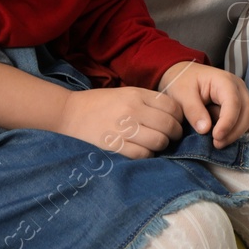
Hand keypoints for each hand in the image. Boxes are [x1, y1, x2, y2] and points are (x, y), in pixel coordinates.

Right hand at [55, 86, 185, 158]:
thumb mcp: (126, 93)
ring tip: (158, 144)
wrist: (69, 112)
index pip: (171, 106)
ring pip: (158, 141)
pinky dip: (148, 155)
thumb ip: (148, 101)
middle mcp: (132, 110)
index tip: (177, 122)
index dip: (179, 117)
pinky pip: (142, 154)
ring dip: (163, 145)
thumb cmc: (101, 103)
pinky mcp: (114, 145)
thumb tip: (173, 114)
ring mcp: (123, 128)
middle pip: (168, 125)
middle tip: (172, 136)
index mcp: (137, 95)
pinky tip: (145, 151)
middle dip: (175, 133)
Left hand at [158, 61, 248, 147]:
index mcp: (225, 81)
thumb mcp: (182, 94)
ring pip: (248, 119)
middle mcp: (238, 88)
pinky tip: (221, 136)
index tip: (216, 138)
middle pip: (247, 112)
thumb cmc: (183, 81)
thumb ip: (193, 110)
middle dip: (234, 132)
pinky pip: (244, 122)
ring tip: (217, 142)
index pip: (233, 103)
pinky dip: (235, 131)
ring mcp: (241, 97)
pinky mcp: (239, 107)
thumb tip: (205, 129)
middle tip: (217, 144)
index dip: (227, 122)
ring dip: (235, 133)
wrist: (185, 75)